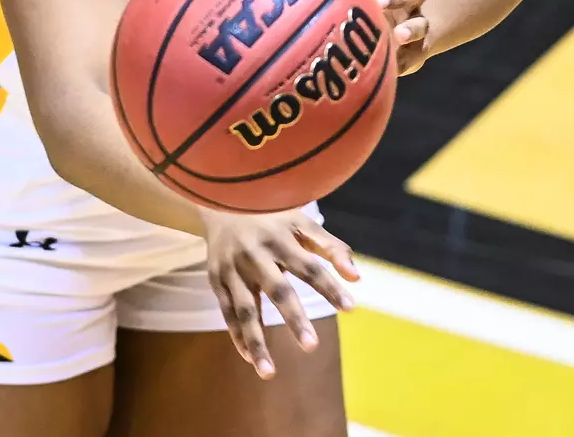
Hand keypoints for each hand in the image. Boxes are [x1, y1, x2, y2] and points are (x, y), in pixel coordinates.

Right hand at [201, 209, 358, 378]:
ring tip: (269, 373)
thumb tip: (357, 278)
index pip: (310, 266)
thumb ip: (331, 247)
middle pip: (277, 289)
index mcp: (281, 238)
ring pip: (245, 309)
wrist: (218, 200)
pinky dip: (238, 336)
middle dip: (294, 318)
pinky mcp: (216, 279)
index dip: (330, 286)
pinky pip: (227, 313)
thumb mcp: (300, 222)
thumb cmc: (271, 217)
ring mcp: (232, 268)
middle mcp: (255, 254)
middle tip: (312, 346)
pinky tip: (252, 359)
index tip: (351, 308)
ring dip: (256, 341)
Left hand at [365, 0, 429, 74]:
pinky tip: (391, 67)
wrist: (385, 39)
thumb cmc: (359, 12)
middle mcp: (410, 4)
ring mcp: (416, 29)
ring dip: (412, 29)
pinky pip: (412, 58)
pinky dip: (402, 62)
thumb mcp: (353, 0)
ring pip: (421, 25)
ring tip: (399, 35)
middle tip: (379, 2)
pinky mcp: (414, 55)